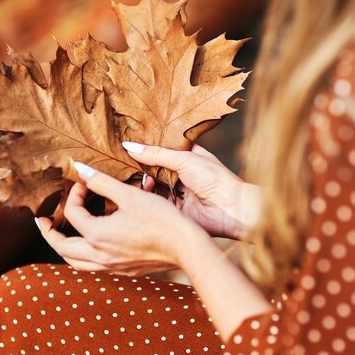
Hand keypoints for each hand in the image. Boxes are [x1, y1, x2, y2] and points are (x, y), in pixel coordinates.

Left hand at [36, 162, 207, 275]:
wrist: (186, 247)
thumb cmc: (161, 219)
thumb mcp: (130, 195)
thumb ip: (102, 182)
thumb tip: (79, 169)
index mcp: (97, 235)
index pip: (73, 213)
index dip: (75, 193)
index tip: (84, 182)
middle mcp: (100, 255)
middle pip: (62, 247)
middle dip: (50, 233)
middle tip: (44, 221)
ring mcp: (112, 266)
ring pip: (76, 263)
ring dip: (65, 249)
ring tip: (62, 236)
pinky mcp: (124, 270)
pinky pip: (94, 267)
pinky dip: (84, 256)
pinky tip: (92, 245)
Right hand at [122, 142, 260, 239]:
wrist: (231, 209)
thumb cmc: (214, 178)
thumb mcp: (184, 159)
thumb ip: (156, 154)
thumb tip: (128, 146)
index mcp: (187, 156)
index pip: (161, 149)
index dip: (145, 148)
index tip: (124, 144)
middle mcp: (180, 174)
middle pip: (154, 168)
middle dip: (140, 166)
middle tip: (122, 163)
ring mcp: (177, 192)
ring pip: (152, 186)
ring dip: (143, 182)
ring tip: (137, 179)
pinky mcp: (174, 210)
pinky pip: (155, 202)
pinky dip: (147, 198)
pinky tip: (140, 192)